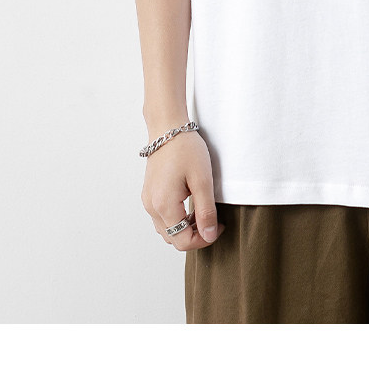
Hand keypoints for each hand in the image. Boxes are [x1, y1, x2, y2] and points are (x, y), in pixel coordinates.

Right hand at [141, 130, 223, 251]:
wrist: (168, 128)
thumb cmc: (185, 149)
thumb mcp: (202, 180)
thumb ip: (206, 211)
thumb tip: (210, 235)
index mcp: (164, 206)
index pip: (182, 241)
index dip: (204, 239)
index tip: (219, 226)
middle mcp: (151, 207)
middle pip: (173, 239)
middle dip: (195, 235)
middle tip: (213, 221)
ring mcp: (148, 200)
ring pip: (166, 230)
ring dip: (185, 229)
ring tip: (202, 212)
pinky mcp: (149, 194)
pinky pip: (162, 218)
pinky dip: (176, 219)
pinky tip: (190, 205)